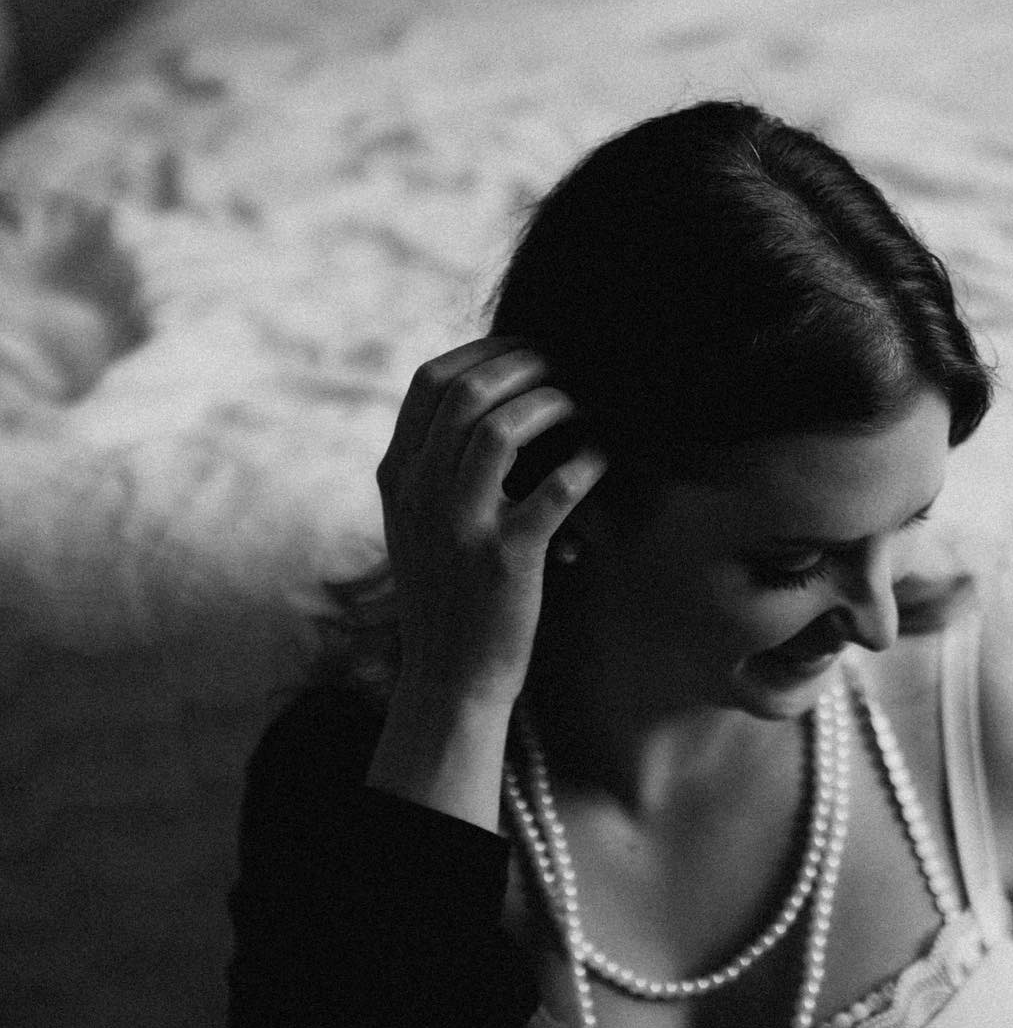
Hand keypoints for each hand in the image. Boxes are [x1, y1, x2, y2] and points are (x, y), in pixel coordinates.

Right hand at [376, 337, 605, 710]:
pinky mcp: (505, 560)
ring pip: (498, 430)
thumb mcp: (419, 526)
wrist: (448, 679)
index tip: (525, 348)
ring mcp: (459, 527)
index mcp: (397, 479)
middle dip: (522, 366)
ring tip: (579, 403)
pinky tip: (601, 457)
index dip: (483, 352)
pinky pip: (553, 490)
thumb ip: (436, 468)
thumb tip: (490, 406)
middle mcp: (420, 495)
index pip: (429, 384)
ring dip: (549, 403)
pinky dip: (584, 463)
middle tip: (563, 365)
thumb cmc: (447, 597)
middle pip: (464, 394)